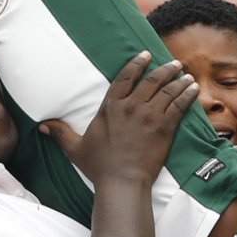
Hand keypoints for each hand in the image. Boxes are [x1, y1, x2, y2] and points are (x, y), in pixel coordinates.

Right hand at [40, 51, 197, 187]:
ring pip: (167, 90)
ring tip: (185, 74)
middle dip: (164, 68)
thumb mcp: (75, 148)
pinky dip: (187, 96)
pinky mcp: (165, 128)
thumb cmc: (99, 166)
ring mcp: (150, 116)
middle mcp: (131, 106)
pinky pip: (179, 106)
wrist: (122, 181)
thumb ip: (61, 133)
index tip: (145, 55)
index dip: (136, 64)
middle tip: (172, 62)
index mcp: (111, 107)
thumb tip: (42, 126)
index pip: (125, 77)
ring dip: (178, 80)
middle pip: (151, 80)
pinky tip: (193, 89)